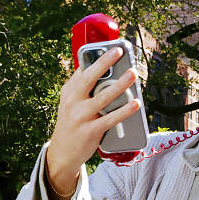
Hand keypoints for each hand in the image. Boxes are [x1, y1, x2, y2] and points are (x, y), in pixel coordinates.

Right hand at [46, 47, 140, 193]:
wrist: (63, 153)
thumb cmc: (72, 124)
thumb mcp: (71, 102)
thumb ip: (82, 87)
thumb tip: (96, 67)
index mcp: (69, 91)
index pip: (82, 70)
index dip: (95, 56)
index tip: (109, 46)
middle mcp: (73, 102)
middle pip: (89, 78)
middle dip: (104, 63)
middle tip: (119, 52)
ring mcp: (81, 117)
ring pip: (103, 97)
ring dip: (119, 85)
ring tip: (132, 74)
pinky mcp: (91, 131)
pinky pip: (110, 118)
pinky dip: (124, 110)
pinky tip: (135, 103)